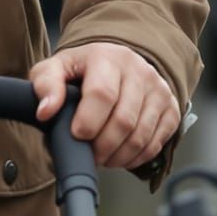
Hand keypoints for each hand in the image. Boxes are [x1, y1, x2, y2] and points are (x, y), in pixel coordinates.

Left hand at [30, 43, 178, 170]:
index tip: (77, 136)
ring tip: (102, 157)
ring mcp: (159, 90)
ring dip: (118, 156)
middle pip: (124, 120)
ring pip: (141, 136)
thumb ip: (45, 86)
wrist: (115, 63)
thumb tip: (45, 112)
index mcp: (108, 57)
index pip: (102, 94)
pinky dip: (136, 157)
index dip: (88, 122)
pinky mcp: (171, 108)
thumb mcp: (56, 68)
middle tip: (89, 154)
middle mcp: (139, 71)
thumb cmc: (82, 70)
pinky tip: (120, 156)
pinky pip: (156, 143)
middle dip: (102, 146)